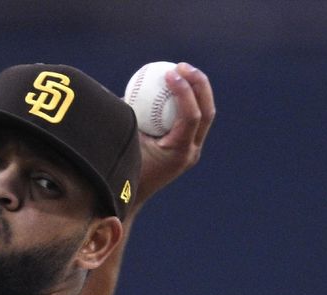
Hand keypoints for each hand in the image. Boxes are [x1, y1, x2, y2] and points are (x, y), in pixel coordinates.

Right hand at [129, 62, 215, 217]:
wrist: (129, 197)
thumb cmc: (120, 169)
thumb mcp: (120, 140)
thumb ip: (124, 117)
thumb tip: (126, 87)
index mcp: (179, 152)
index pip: (190, 116)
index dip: (184, 91)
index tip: (169, 73)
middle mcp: (191, 152)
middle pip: (207, 112)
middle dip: (199, 84)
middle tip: (181, 66)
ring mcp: (192, 151)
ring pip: (204, 115)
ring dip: (196, 91)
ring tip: (180, 70)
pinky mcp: (188, 149)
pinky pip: (192, 119)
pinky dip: (184, 101)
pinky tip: (171, 85)